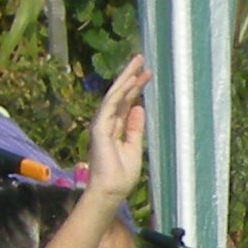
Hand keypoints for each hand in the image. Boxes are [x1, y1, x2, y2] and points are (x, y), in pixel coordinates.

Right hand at [85, 53, 152, 197]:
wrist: (112, 189)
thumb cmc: (122, 173)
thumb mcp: (135, 146)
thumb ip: (135, 127)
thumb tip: (139, 107)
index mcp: (116, 127)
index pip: (127, 102)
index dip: (136, 87)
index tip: (147, 73)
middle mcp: (108, 122)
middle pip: (120, 94)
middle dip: (130, 76)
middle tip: (141, 58)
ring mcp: (102, 123)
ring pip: (115, 95)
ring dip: (126, 79)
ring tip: (138, 63)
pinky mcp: (100, 128)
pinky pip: (111, 106)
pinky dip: (121, 93)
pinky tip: (131, 82)